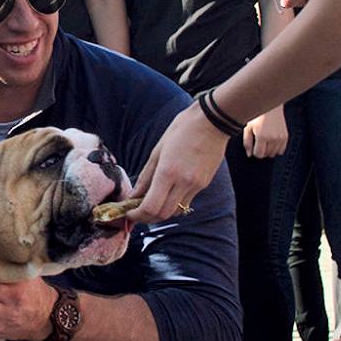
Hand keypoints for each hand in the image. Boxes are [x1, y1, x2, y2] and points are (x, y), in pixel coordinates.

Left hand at [125, 103, 227, 223]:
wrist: (212, 122)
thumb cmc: (181, 130)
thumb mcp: (157, 150)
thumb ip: (145, 177)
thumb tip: (133, 196)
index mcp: (168, 172)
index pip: (150, 207)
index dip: (137, 215)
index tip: (129, 213)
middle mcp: (183, 183)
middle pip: (162, 215)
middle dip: (147, 218)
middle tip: (137, 212)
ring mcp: (196, 185)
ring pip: (175, 212)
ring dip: (161, 213)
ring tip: (151, 204)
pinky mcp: (204, 184)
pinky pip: (186, 202)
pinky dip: (173, 204)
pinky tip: (167, 195)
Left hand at [243, 105, 287, 159]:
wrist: (271, 106)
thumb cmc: (258, 115)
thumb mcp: (248, 127)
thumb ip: (247, 142)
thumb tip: (249, 154)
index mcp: (262, 136)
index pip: (259, 154)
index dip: (254, 152)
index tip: (253, 147)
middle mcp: (273, 138)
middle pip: (266, 154)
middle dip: (261, 151)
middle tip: (259, 142)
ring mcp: (280, 138)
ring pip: (274, 153)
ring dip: (269, 150)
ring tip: (265, 141)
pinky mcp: (285, 136)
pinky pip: (281, 150)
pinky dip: (276, 149)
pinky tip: (272, 142)